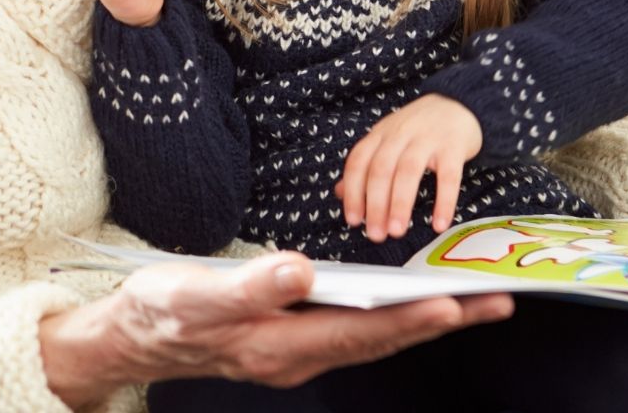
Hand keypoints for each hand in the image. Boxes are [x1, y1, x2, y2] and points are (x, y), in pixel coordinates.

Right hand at [38, 251, 513, 405]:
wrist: (130, 339)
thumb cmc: (162, 313)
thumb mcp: (197, 294)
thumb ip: (250, 286)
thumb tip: (300, 272)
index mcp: (279, 347)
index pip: (361, 332)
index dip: (410, 318)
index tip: (455, 304)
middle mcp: (297, 355)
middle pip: (382, 339)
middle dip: (440, 320)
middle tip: (496, 301)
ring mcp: (296, 351)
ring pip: (373, 336)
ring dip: (422, 319)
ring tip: (471, 301)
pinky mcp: (290, 339)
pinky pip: (354, 329)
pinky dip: (389, 315)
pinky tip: (406, 301)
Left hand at [334, 95, 481, 241]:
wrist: (459, 104)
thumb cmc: (419, 129)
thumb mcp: (388, 140)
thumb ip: (366, 165)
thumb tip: (341, 193)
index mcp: (380, 134)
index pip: (359, 162)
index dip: (353, 192)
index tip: (353, 220)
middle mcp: (400, 134)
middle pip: (381, 169)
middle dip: (376, 205)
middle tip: (376, 234)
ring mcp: (427, 138)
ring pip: (408, 172)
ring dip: (400, 204)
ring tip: (397, 231)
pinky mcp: (453, 146)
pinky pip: (448, 177)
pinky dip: (443, 202)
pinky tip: (438, 224)